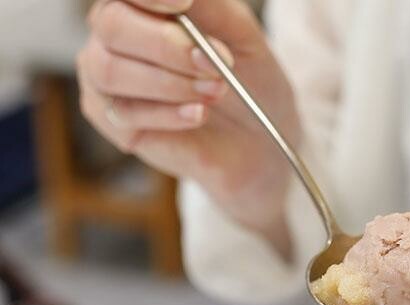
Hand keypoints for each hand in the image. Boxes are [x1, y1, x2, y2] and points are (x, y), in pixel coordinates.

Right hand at [77, 0, 298, 242]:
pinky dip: (166, 114)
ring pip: (111, 70)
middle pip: (111, 26)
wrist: (257, 138)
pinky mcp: (113, 121)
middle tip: (213, 65)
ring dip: (170, 83)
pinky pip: (123, 113)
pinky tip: (198, 115)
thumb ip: (213, 7)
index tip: (184, 5)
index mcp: (140, 3)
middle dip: (166, 45)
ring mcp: (105, 77)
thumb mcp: (242, 35)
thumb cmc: (248, 79)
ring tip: (215, 92)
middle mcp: (112, 34)